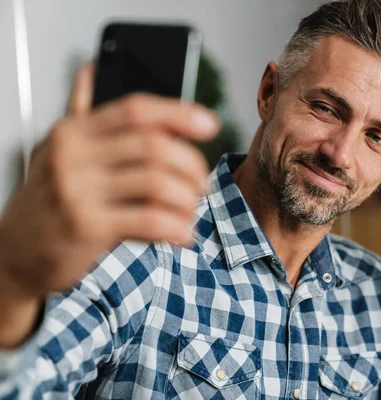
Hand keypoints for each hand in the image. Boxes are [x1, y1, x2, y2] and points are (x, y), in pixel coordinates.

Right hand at [0, 63, 219, 314]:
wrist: (14, 252)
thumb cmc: (48, 200)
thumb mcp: (57, 151)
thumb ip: (81, 113)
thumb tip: (91, 70)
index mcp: (73, 132)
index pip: (135, 109)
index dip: (179, 113)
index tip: (210, 125)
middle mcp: (72, 156)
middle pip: (154, 146)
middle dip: (191, 165)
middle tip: (201, 183)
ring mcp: (77, 192)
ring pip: (157, 183)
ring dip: (187, 199)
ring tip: (190, 210)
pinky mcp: (86, 227)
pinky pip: (149, 221)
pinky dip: (176, 228)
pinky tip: (183, 235)